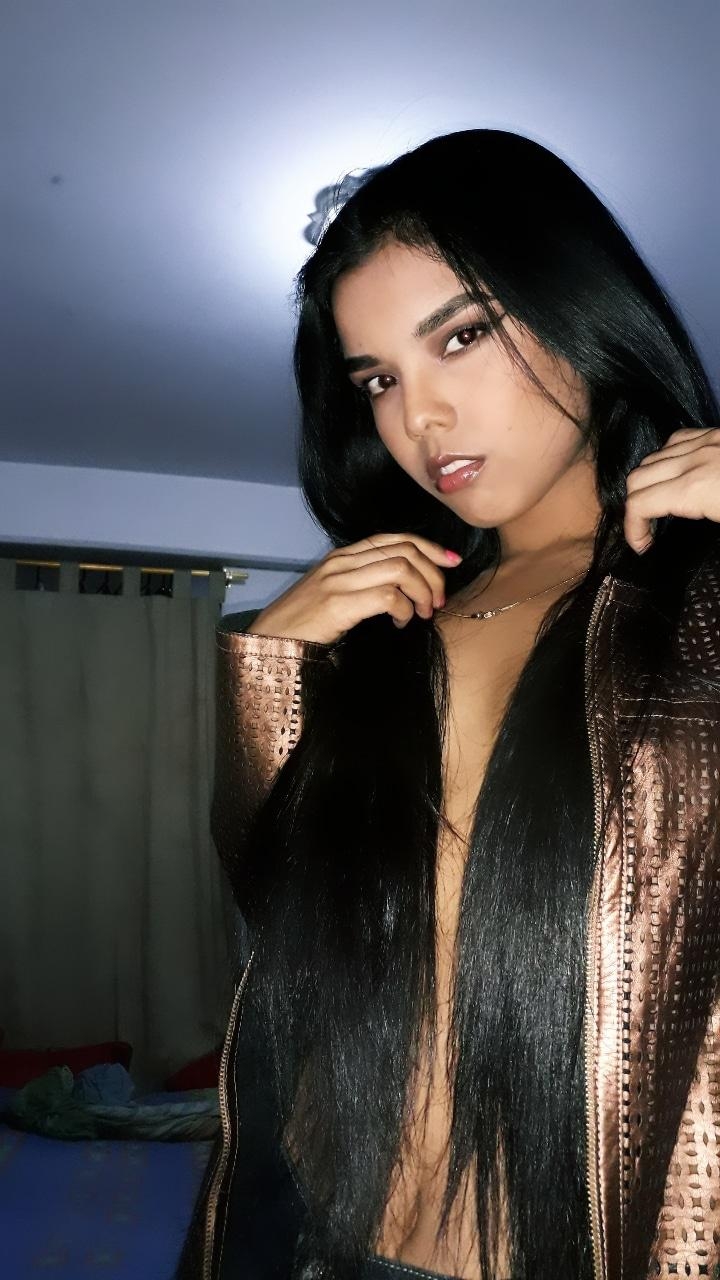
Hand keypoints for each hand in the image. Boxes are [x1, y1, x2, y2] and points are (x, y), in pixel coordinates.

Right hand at [249, 534, 462, 644]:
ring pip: (401, 568)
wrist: (268, 643)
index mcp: (342, 557)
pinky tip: (400, 623)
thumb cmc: (304, 625)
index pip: (394, 538)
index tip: (451, 562)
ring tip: (423, 613)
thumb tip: (404, 591)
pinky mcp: (338, 604)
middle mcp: (342, 562)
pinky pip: (388, 596)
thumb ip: (363, 585)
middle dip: (433, 573)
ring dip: (423, 591)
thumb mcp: (334, 595)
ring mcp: (338, 581)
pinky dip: (404, 609)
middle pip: (404, 550)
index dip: (428, 546)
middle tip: (438, 600)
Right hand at [624, 427, 719, 553]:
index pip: (639, 504)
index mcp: (698, 489)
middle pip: (637, 479)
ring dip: (648, 483)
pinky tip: (677, 473)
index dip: (632, 530)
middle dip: (635, 507)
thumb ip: (698, 530)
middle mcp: (695, 460)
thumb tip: (678, 535)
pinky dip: (667, 458)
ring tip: (662, 503)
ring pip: (652, 457)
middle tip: (649, 529)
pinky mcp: (716, 431)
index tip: (643, 547)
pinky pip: (676, 440)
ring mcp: (706, 441)